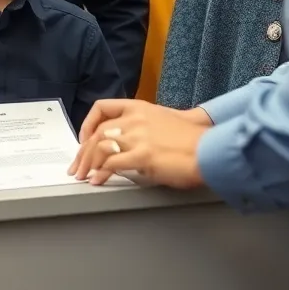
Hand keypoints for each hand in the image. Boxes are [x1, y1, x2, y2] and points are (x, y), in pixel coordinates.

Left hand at [69, 99, 211, 188]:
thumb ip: (144, 128)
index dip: (88, 124)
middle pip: (97, 131)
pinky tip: (97, 181)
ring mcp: (139, 136)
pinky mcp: (143, 155)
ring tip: (84, 177)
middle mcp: (136, 118)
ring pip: (99, 146)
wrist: (210, 148)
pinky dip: (101, 173)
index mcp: (140, 107)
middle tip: (77, 168)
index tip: (83, 140)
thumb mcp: (166, 122)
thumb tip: (127, 146)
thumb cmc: (194, 140)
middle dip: (83, 152)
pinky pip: (111, 164)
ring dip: (87, 163)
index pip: (102, 107)